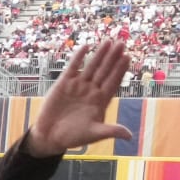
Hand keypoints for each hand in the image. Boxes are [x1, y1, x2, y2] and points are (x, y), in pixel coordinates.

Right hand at [25, 39, 132, 156]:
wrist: (50, 136)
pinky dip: (78, 57)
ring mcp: (78, 86)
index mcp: (100, 101)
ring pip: (91, 66)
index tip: (127, 57)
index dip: (120, 70)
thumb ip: (110, 131)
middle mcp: (91, 91)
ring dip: (100, 54)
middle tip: (121, 43)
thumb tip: (129, 136)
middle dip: (112, 57)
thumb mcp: (93, 134)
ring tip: (108, 41)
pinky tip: (86, 47)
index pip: (113, 82)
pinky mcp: (63, 84)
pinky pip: (73, 67)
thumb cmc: (72, 137)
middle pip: (105, 71)